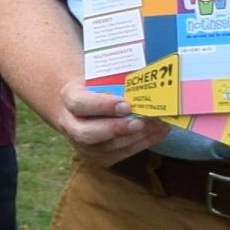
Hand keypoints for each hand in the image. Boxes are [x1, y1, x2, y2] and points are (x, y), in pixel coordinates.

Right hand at [37, 79, 168, 163]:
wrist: (84, 107)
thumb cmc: (97, 88)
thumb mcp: (100, 77)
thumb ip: (117, 77)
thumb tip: (147, 72)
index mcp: (69, 99)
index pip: (80, 104)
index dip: (102, 106)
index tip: (126, 105)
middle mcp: (71, 126)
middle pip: (88, 133)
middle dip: (116, 129)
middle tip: (140, 122)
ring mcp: (84, 145)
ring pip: (108, 147)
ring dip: (136, 137)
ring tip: (158, 124)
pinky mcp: (99, 157)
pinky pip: (123, 153)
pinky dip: (144, 142)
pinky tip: (160, 131)